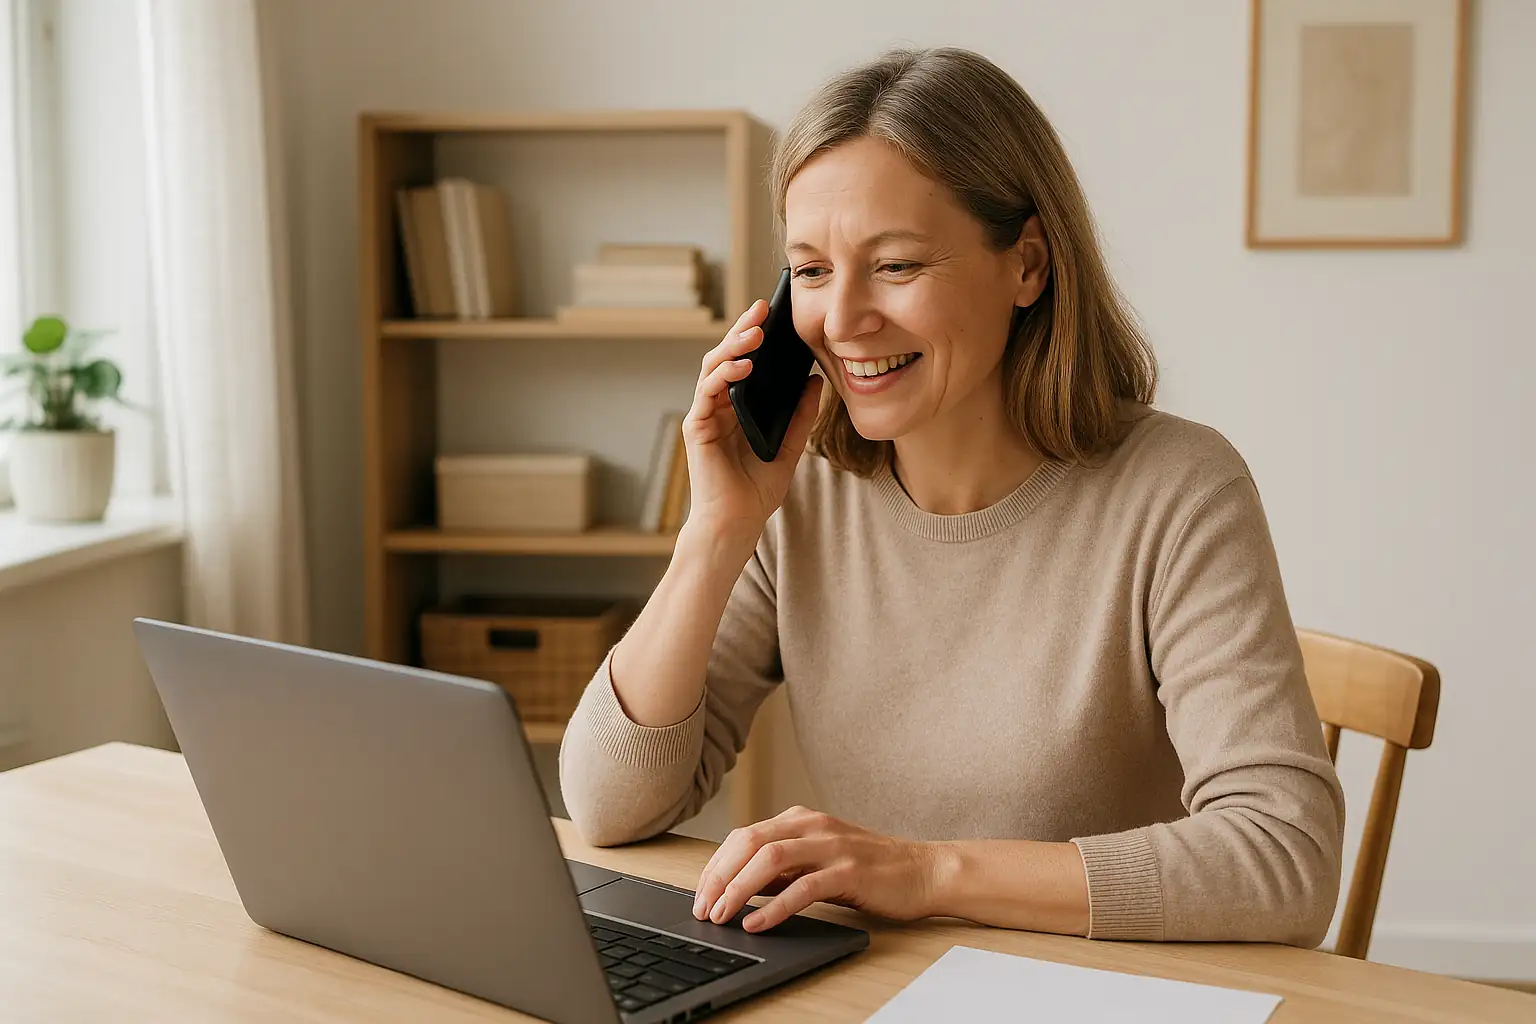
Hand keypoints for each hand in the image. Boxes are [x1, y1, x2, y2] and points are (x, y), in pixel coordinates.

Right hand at [681, 301, 823, 545]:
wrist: (737, 524)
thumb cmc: (756, 491)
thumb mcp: (790, 447)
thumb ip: (801, 415)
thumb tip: (816, 381)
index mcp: (737, 409)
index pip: (744, 363)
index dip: (756, 337)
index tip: (775, 315)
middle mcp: (717, 407)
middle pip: (726, 356)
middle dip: (743, 329)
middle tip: (762, 308)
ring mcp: (704, 415)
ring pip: (713, 366)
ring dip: (733, 345)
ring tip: (756, 333)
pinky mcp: (696, 427)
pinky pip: (707, 391)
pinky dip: (725, 374)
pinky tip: (745, 366)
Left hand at [691, 805, 936, 932]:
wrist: (924, 871)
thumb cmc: (871, 869)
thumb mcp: (818, 859)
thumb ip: (783, 867)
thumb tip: (739, 887)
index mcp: (800, 819)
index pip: (743, 836)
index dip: (715, 866)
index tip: (699, 895)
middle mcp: (812, 825)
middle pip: (748, 843)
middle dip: (718, 877)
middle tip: (703, 909)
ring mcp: (831, 846)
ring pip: (769, 860)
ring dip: (738, 889)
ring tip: (722, 916)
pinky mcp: (849, 871)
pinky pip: (803, 887)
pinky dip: (774, 907)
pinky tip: (758, 925)